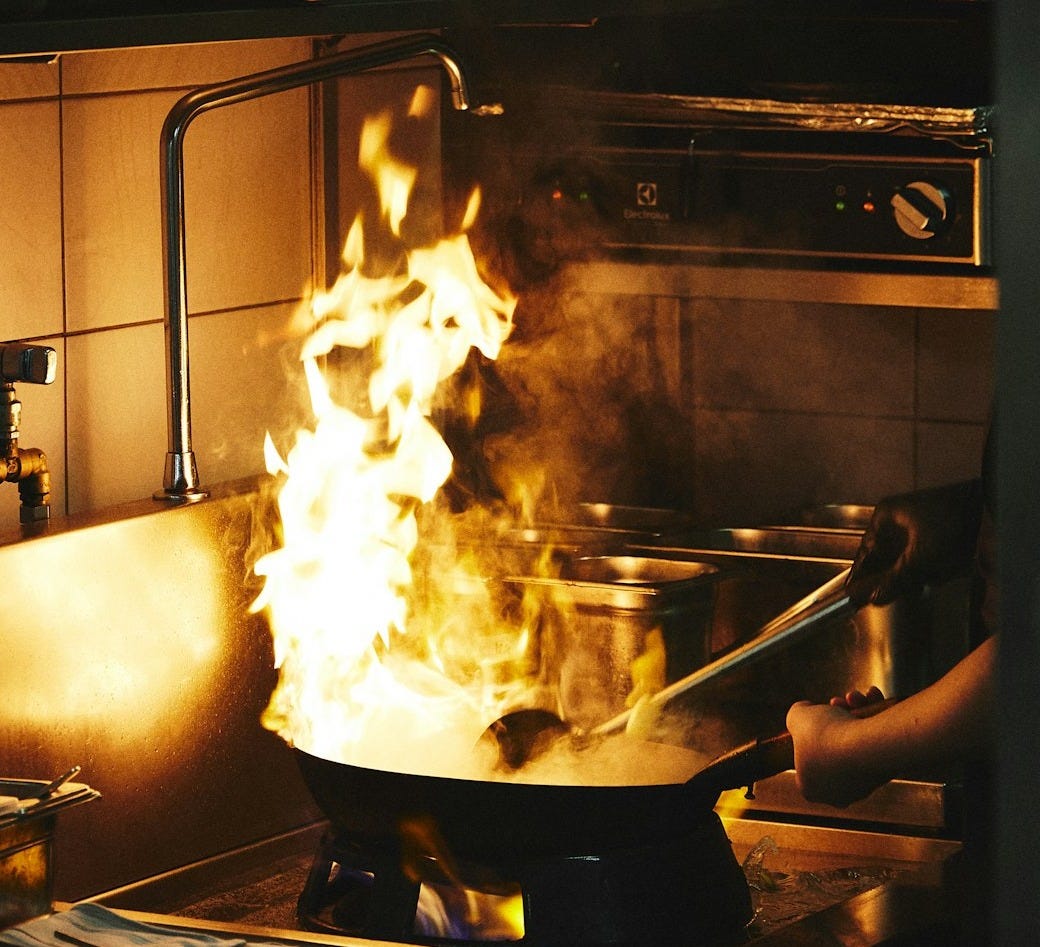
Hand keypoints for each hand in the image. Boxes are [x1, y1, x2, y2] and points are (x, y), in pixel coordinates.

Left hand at [786, 689, 892, 806]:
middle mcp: (838, 794)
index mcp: (810, 788)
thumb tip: (806, 712)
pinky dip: (875, 718)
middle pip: (831, 746)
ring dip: (854, 713)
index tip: (812, 717)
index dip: (806, 734)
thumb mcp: (797, 715)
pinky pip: (876, 742)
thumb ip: (796, 714)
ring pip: (855, 741)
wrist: (868, 746)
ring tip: (853, 698)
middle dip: (834, 720)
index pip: (803, 761)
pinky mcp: (886, 773)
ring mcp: (863, 786)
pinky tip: (871, 697)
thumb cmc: (826, 733)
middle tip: (837, 702)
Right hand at [846, 480, 982, 606]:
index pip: (865, 552)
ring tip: (915, 587)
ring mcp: (919, 525)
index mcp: (886, 516)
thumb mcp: (919, 557)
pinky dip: (926, 570)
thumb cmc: (953, 521)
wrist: (990, 510)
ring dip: (908, 575)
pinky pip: (923, 557)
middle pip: (884, 558)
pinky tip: (933, 576)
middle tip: (880, 596)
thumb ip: (894, 580)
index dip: (860, 576)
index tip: (852, 595)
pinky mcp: (938, 533)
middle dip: (887, 577)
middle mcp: (899, 519)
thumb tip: (872, 597)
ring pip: (904, 560)